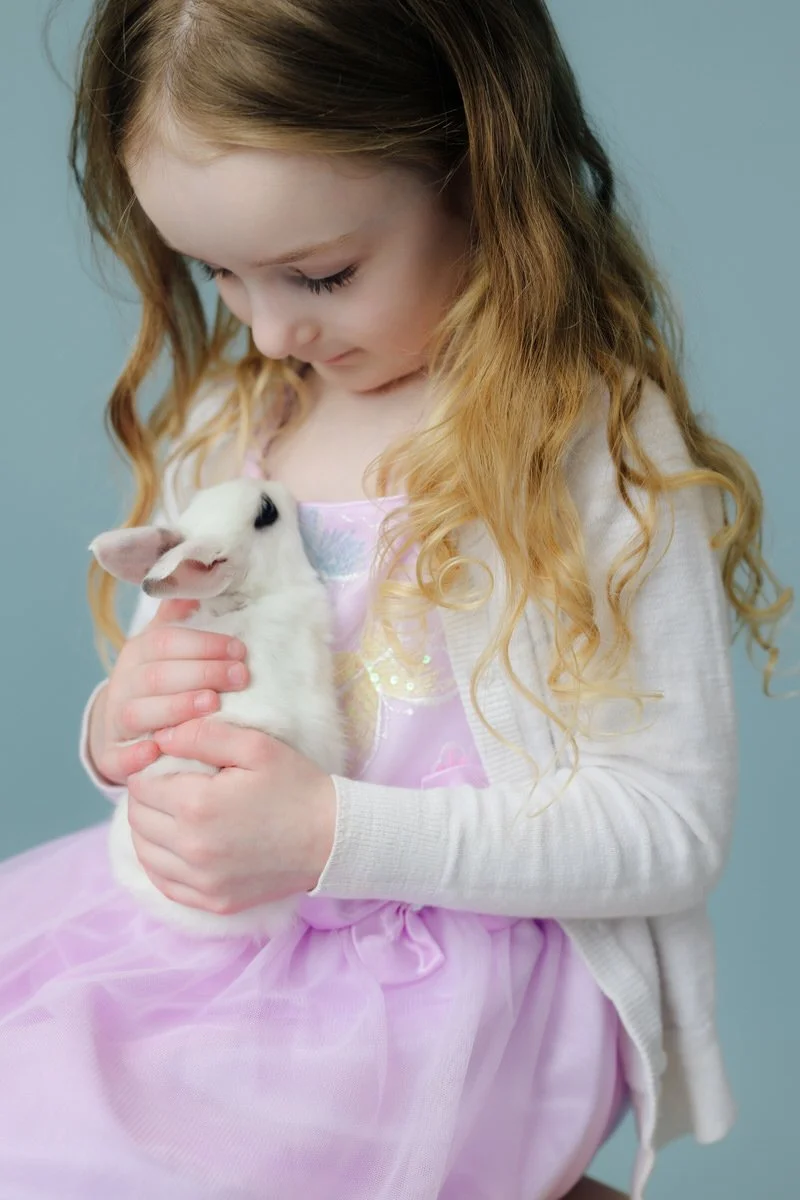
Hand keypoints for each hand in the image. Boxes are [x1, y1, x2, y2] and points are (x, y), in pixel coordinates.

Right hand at [88, 598, 250, 784]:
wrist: (121, 727)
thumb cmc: (160, 682)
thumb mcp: (166, 646)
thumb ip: (179, 616)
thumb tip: (195, 567)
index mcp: (138, 653)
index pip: (167, 642)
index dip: (204, 644)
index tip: (239, 649)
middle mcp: (124, 684)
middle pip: (158, 676)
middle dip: (202, 674)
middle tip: (241, 677)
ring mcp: (116, 720)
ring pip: (140, 713)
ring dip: (176, 708)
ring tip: (212, 705)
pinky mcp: (112, 755)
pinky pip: (119, 756)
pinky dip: (135, 756)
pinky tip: (156, 752)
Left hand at [126, 717, 336, 913]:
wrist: (333, 838)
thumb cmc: (297, 786)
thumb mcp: (256, 746)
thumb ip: (203, 735)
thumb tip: (162, 736)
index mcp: (197, 806)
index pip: (141, 786)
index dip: (149, 769)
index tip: (167, 763)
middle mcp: (192, 849)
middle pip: (138, 819)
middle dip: (146, 798)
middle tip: (168, 784)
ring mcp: (202, 881)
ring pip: (145, 853)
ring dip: (149, 830)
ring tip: (170, 813)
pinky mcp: (213, 901)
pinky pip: (164, 884)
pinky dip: (160, 863)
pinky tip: (173, 846)